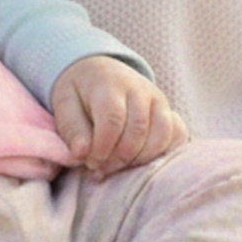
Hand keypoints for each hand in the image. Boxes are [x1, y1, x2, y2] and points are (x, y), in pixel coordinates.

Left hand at [50, 55, 187, 178]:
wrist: (98, 72)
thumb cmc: (79, 93)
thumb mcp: (64, 104)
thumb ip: (71, 129)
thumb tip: (81, 155)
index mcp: (109, 83)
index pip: (113, 119)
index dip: (102, 148)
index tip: (90, 163)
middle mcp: (139, 88)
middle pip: (138, 130)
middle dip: (119, 158)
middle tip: (101, 170)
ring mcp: (158, 99)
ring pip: (161, 135)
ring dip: (140, 159)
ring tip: (117, 167)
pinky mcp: (169, 111)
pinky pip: (177, 135)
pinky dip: (162, 153)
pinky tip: (140, 161)